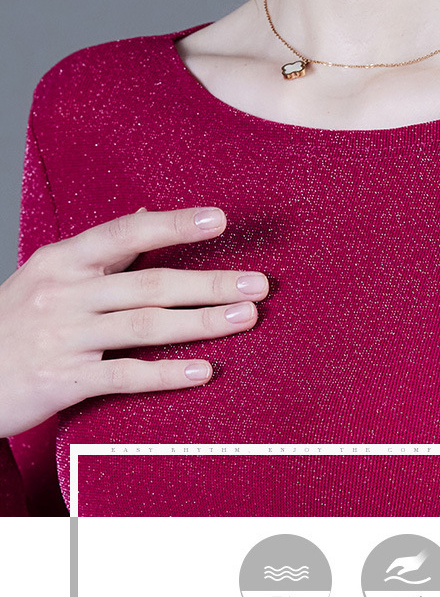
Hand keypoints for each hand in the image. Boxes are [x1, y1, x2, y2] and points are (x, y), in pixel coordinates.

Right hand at [0, 206, 267, 437]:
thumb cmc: (12, 324)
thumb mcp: (47, 275)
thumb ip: (98, 251)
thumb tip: (145, 215)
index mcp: (62, 260)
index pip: (125, 233)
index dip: (173, 225)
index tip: (219, 220)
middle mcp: (64, 295)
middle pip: (149, 285)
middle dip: (209, 283)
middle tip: (258, 284)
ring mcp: (64, 338)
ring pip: (145, 327)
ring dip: (201, 323)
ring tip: (245, 318)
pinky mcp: (65, 381)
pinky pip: (125, 376)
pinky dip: (166, 374)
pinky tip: (203, 372)